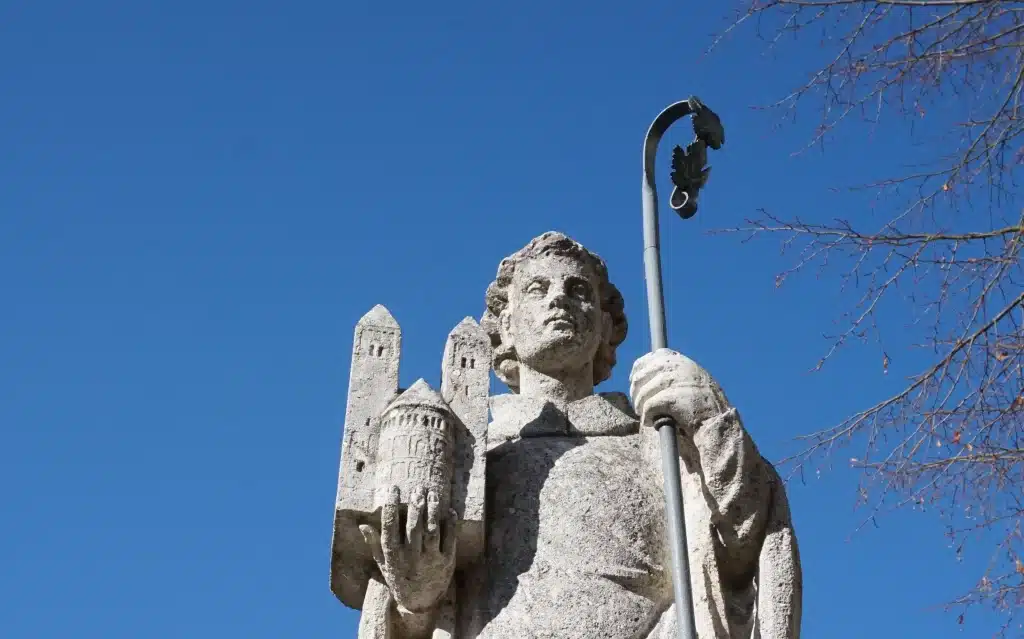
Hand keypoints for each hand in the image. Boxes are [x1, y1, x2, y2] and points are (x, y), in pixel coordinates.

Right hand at [359, 485, 456, 612]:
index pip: (390, 526)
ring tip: (432, 493)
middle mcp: (411, 557)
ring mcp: (430, 560)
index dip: (391, 505)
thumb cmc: (399, 578)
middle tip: (417, 488)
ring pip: (432, 531)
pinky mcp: (446, 562)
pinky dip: (450, 523)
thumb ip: (374, 544)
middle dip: (415, 505)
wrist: (419, 603)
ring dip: (432, 510)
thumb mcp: (383, 564)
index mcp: (393, 555)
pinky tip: (449, 509)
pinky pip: (449, 539)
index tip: (393, 489)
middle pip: (413, 527)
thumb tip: (363, 525)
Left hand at [629, 348, 727, 433]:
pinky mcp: (671, 398)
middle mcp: (677, 367)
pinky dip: (646, 415)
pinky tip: (650, 420)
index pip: (649, 358)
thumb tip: (646, 373)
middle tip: (638, 404)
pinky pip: (648, 405)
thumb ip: (675, 373)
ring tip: (643, 413)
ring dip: (640, 405)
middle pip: (641, 374)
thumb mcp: (693, 380)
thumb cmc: (704, 406)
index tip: (635, 383)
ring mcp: (674, 381)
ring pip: (643, 392)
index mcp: (681, 361)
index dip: (638, 371)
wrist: (719, 423)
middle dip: (636, 390)